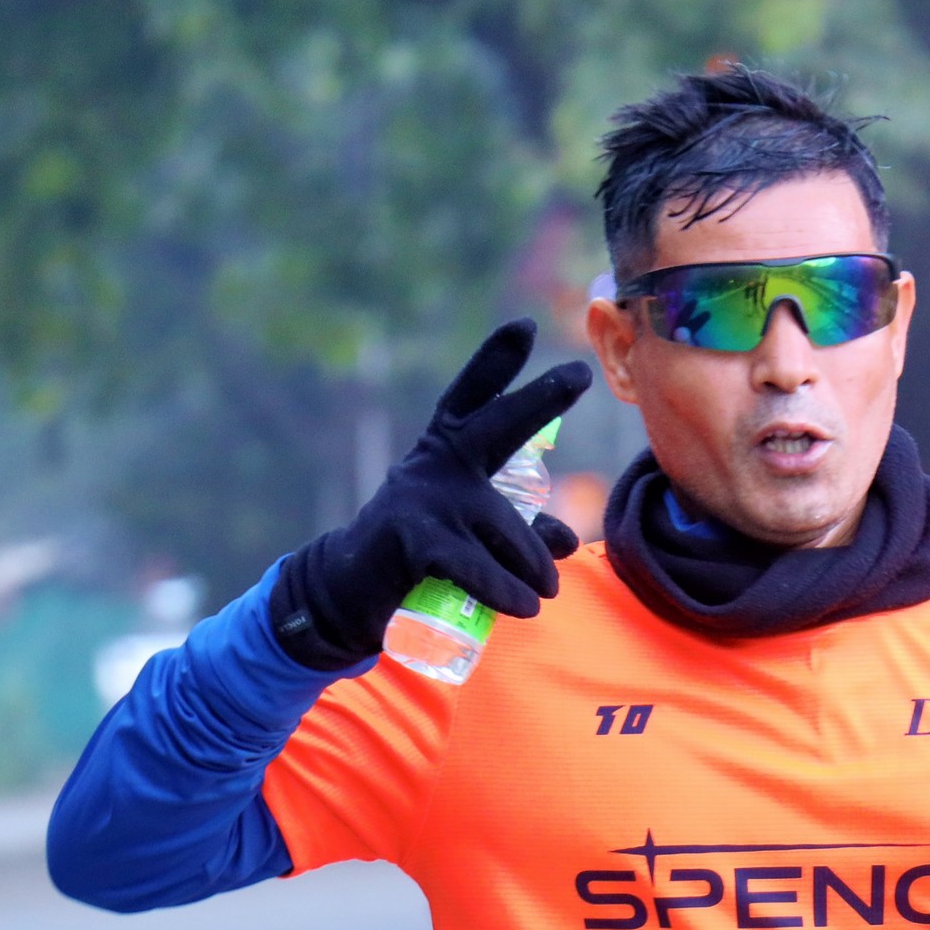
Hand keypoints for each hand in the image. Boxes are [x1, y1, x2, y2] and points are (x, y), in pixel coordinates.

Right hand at [273, 320, 591, 670]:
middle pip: (495, 426)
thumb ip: (519, 531)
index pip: (472, 400)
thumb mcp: (472, 534)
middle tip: (579, 374)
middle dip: (538, 398)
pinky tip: (525, 603)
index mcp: (446, 453)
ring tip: (543, 590)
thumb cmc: (420, 555)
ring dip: (531, 565)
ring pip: (507, 529)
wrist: (351, 593)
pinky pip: (479, 567)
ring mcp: (424, 500)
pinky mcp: (416, 542)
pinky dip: (506, 589)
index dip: (494, 362)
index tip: (522, 326)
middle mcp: (436, 465)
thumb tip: (569, 538)